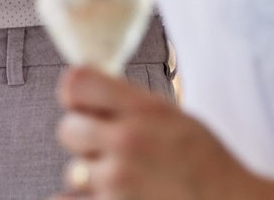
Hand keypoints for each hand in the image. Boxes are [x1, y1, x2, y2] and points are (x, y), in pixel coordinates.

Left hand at [53, 68, 273, 199]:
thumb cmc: (206, 166)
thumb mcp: (175, 117)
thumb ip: (131, 105)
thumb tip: (82, 91)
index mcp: (144, 109)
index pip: (75, 84)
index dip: (77, 97)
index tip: (87, 109)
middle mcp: (127, 141)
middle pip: (66, 129)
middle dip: (85, 141)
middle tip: (112, 152)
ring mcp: (117, 180)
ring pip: (72, 171)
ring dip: (92, 179)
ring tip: (125, 183)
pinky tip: (106, 197)